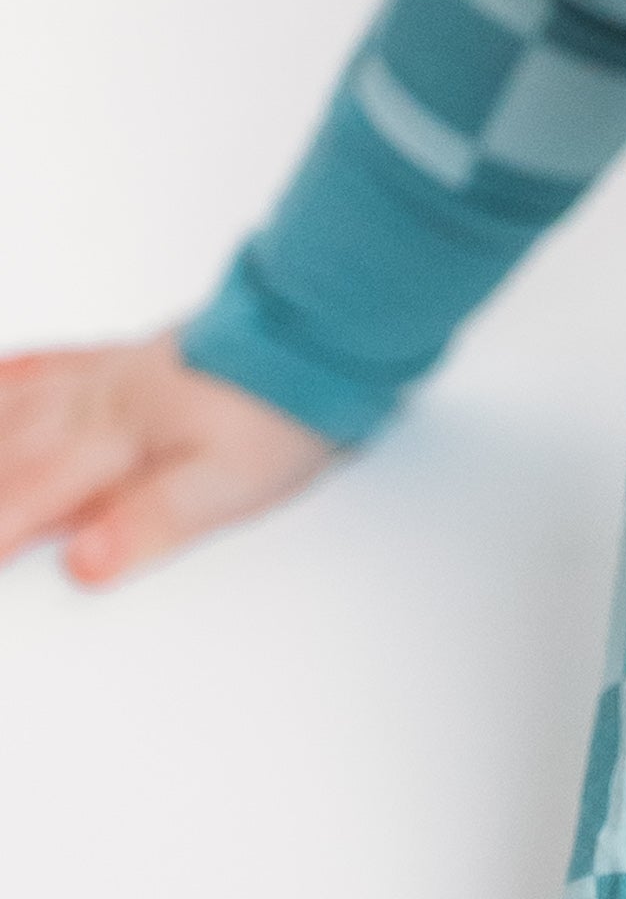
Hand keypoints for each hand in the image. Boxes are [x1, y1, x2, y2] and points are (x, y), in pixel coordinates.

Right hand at [0, 332, 342, 584]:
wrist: (321, 333)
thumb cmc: (279, 412)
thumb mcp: (228, 485)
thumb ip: (149, 522)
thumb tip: (82, 566)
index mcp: (109, 445)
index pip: (15, 504)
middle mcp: (90, 408)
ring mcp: (100, 381)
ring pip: (5, 412)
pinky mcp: (119, 364)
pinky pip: (38, 368)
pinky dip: (2, 380)